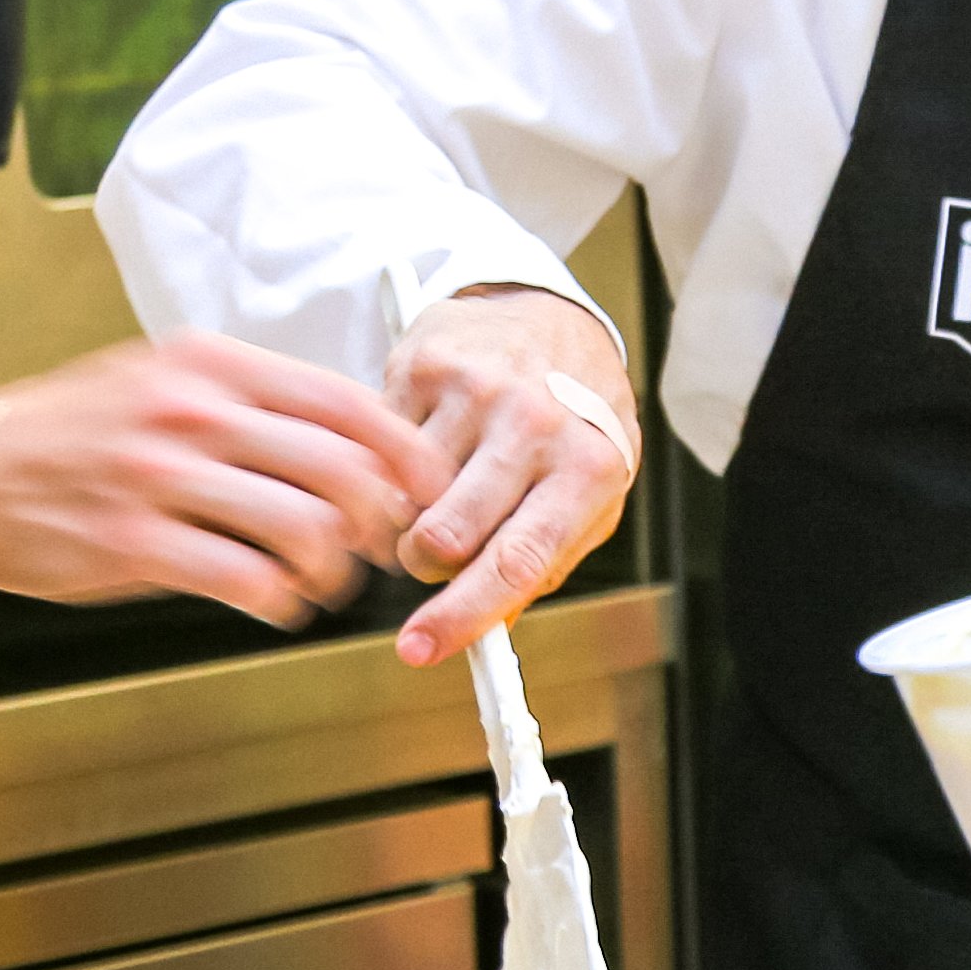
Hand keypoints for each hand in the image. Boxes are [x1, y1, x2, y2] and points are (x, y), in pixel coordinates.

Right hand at [0, 332, 450, 628]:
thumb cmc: (70, 431)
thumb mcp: (161, 378)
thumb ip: (249, 400)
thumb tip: (351, 441)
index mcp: (210, 364)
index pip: (346, 403)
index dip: (405, 457)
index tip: (424, 492)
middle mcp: (191, 411)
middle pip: (341, 469)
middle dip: (380, 521)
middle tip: (379, 547)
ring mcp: (160, 477)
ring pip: (304, 528)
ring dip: (333, 569)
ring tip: (321, 581)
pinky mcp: (134, 544)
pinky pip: (246, 580)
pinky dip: (281, 602)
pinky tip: (275, 602)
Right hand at [386, 287, 640, 668]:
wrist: (552, 319)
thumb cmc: (574, 423)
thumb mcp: (589, 494)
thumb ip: (544, 564)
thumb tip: (486, 635)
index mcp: (588, 469)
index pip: (516, 563)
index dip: (461, 618)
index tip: (417, 650)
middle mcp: (535, 425)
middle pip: (444, 536)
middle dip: (426, 565)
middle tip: (435, 553)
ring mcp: (478, 390)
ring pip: (403, 497)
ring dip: (408, 514)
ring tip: (436, 493)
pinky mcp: (426, 365)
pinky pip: (380, 447)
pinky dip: (391, 464)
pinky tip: (426, 445)